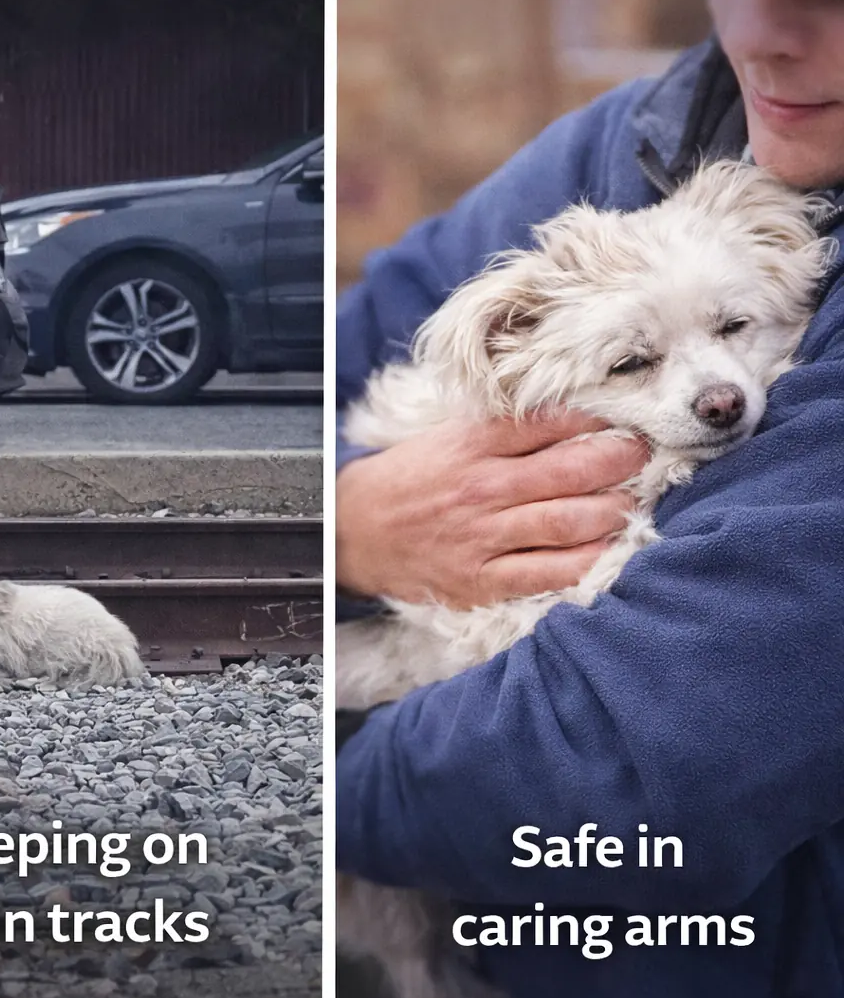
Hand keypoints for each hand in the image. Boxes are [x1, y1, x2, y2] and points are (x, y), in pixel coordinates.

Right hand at [336, 411, 649, 609]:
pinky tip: (608, 550)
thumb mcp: (446, 438)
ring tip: (633, 502)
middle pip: (569, 471)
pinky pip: (547, 573)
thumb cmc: (408, 480)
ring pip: (567, 521)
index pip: (549, 424)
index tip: (623, 420)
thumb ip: (501, 428)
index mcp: (471, 444)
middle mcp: (481, 488)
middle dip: (619, 462)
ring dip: (613, 511)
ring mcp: (482, 537)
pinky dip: (586, 562)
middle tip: (644, 457)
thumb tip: (567, 417)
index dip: (596, 421)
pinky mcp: (481, 580)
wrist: (352, 532)